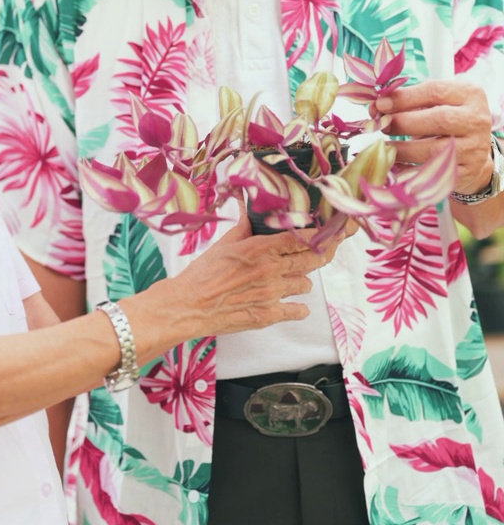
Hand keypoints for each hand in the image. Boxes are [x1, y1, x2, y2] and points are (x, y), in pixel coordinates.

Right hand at [173, 211, 343, 336]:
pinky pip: (298, 310)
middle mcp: (271, 270)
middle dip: (326, 251)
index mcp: (261, 248)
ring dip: (303, 279)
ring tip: (293, 277)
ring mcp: (272, 294)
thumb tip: (251, 209)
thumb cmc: (202, 274)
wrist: (188, 306)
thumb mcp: (224, 244)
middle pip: (313, 259)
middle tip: (331, 247)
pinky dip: (299, 307)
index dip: (324, 233)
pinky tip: (296, 304)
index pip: (303, 237)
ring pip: (306, 283)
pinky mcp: (268, 315)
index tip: (336, 229)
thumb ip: (245, 227)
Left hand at [376, 79, 492, 195]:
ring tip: (385, 146)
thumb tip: (377, 107)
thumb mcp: (438, 103)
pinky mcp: (468, 172)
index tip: (380, 104)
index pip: (435, 91)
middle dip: (404, 122)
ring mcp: (475, 148)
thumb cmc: (450, 121)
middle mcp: (476, 120)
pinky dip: (410, 169)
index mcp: (469, 94)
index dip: (404, 97)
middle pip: (439, 119)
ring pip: (435, 149)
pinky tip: (397, 164)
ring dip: (403, 149)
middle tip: (382, 125)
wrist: (475, 153)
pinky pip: (434, 172)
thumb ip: (410, 101)